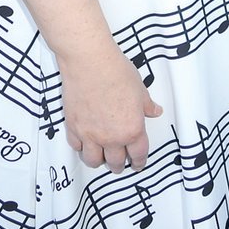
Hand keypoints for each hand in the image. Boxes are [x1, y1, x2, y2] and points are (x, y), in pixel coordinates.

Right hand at [61, 42, 162, 171]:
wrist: (90, 62)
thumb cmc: (116, 72)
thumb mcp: (140, 88)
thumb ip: (147, 105)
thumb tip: (155, 111)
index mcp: (132, 129)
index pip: (138, 155)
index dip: (139, 162)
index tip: (138, 164)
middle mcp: (111, 138)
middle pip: (115, 163)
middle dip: (119, 165)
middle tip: (119, 163)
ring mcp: (90, 135)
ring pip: (93, 161)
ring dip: (99, 160)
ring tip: (101, 155)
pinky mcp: (74, 127)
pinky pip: (77, 146)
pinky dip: (81, 146)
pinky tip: (84, 141)